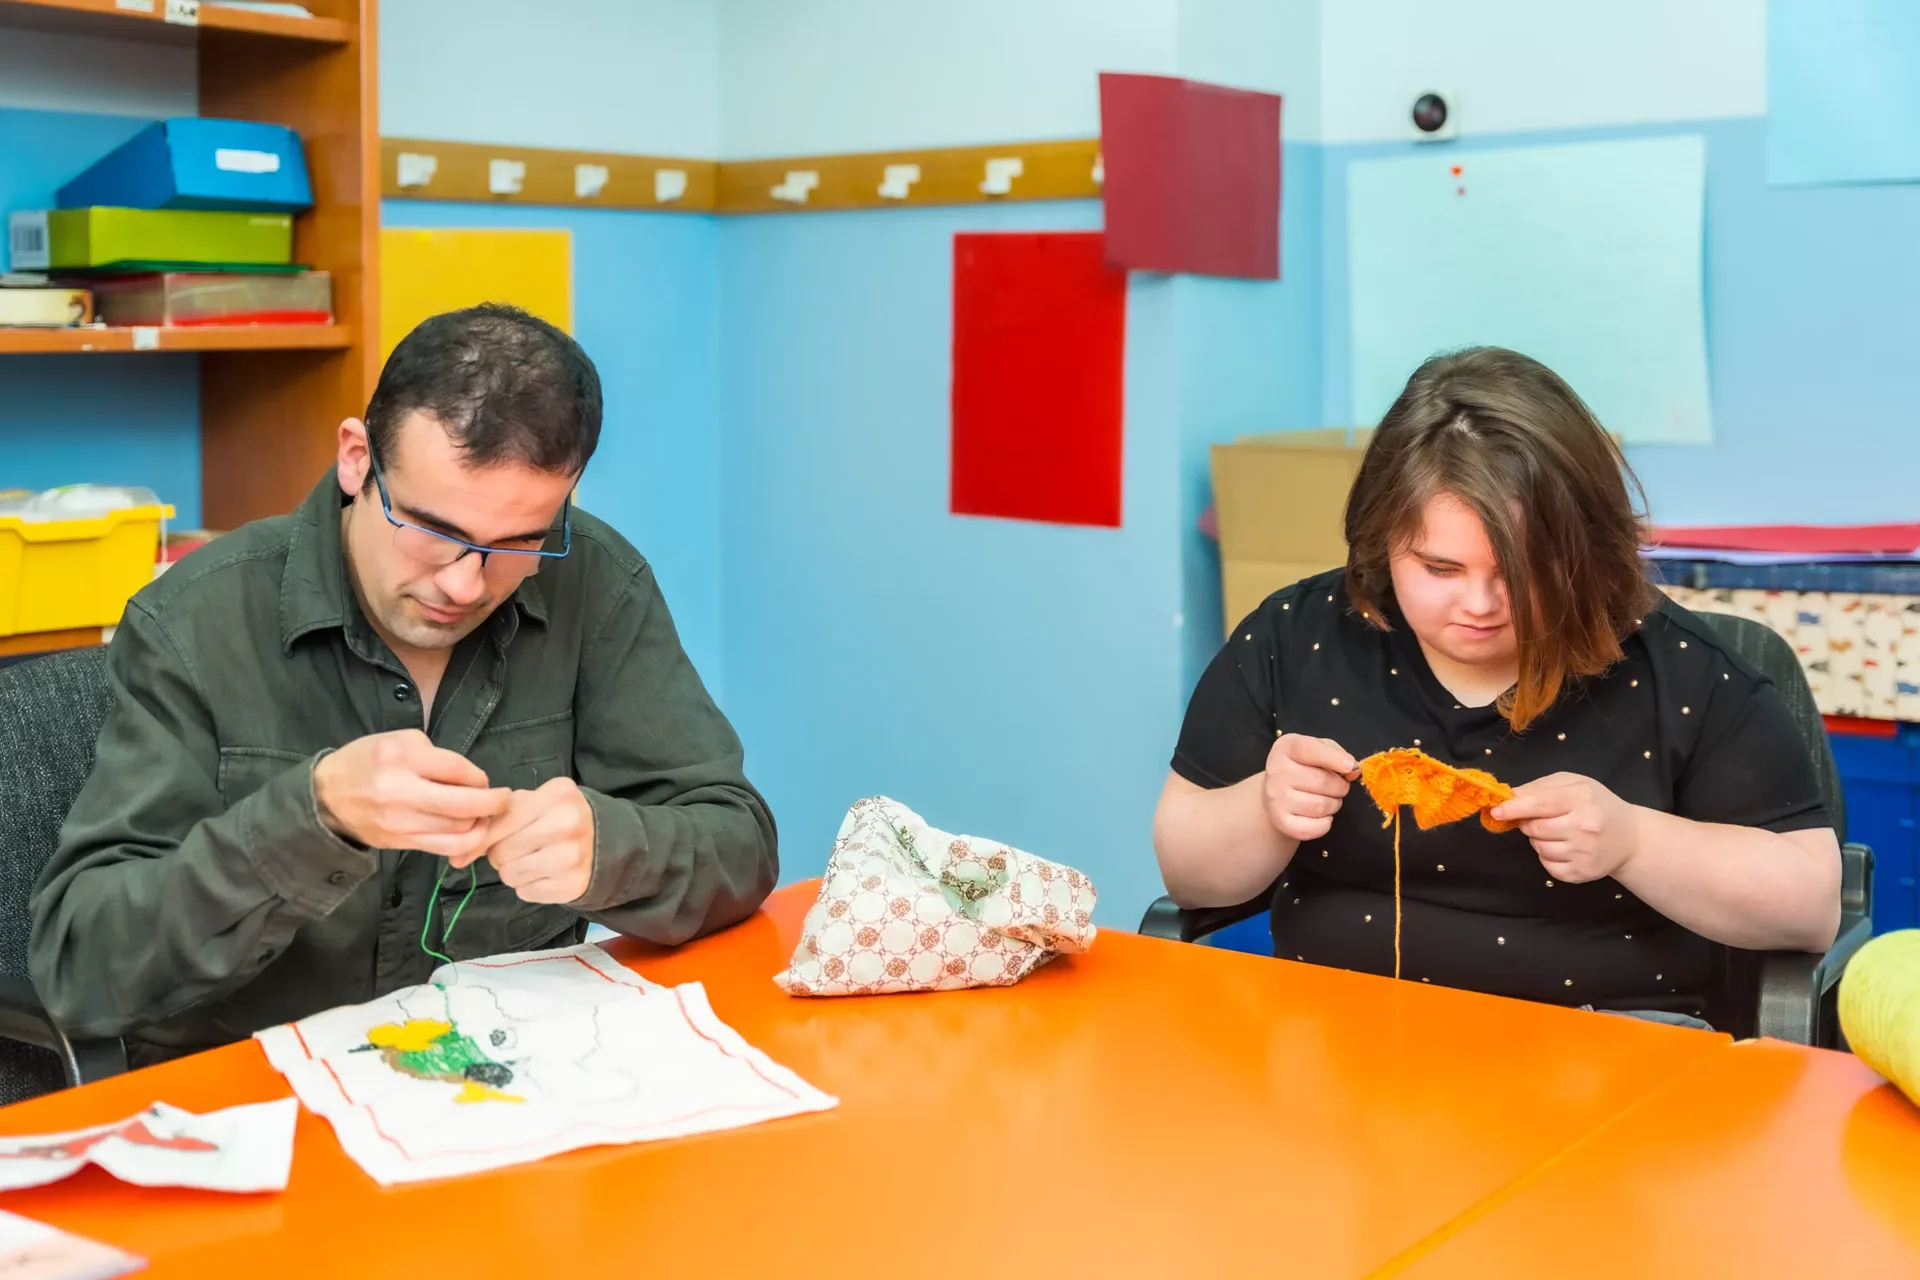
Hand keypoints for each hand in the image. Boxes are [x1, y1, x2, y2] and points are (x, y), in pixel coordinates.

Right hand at [313, 729, 509, 858]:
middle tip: (504, 800)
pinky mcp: (402, 843)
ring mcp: (401, 823)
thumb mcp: (400, 741)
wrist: (327, 798)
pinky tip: (471, 831)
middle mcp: (400, 793)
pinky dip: (467, 841)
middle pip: (463, 805)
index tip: (486, 780)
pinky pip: (446, 848)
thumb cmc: (367, 762)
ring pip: (459, 830)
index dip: (481, 777)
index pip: (458, 770)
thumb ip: (438, 756)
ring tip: (485, 815)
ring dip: (480, 823)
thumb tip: (473, 780)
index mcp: (400, 759)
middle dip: (493, 803)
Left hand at [455, 777, 595, 904]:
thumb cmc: (557, 819)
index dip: (482, 837)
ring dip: (513, 871)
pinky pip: (526, 892)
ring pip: (510, 874)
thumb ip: (495, 820)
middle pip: (501, 851)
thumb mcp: (532, 804)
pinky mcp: (573, 885)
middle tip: (517, 849)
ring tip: (531, 861)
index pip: (499, 822)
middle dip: (501, 854)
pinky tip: (544, 874)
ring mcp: (572, 856)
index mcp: (556, 796)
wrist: (602, 843)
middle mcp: (567, 824)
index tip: (474, 847)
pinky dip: (528, 885)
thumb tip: (457, 856)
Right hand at [1262, 734, 1357, 841]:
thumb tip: (1353, 770)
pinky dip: (1326, 823)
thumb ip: (1337, 753)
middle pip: (1323, 782)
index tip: (1351, 767)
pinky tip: (1318, 815)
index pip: (1310, 750)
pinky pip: (1318, 827)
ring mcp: (1276, 798)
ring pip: (1322, 806)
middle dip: (1340, 786)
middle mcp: (1276, 771)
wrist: (1275, 794)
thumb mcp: (1316, 751)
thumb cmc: (1303, 769)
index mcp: (1286, 747)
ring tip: (1325, 799)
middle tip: (1336, 786)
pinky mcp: (1282, 822)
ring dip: (1333, 804)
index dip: (1334, 758)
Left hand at [1489, 773, 1643, 883]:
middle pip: (1535, 828)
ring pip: (1538, 847)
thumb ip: (1541, 787)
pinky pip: (1547, 866)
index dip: (1515, 808)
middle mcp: (1584, 827)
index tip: (1496, 811)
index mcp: (1582, 799)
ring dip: (1538, 840)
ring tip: (1558, 832)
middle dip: (1528, 823)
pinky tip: (1564, 848)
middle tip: (1539, 818)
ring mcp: (1583, 853)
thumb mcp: (1575, 785)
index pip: (1540, 804)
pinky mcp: (1581, 873)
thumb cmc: (1597, 805)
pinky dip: (1548, 857)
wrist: (1631, 839)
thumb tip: (1510, 796)